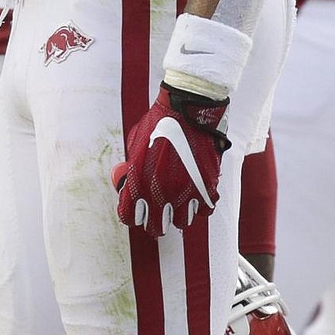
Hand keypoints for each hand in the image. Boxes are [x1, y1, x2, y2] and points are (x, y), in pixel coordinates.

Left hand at [112, 85, 229, 237]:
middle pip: (157, 227)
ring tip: (179, 200)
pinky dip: (201, 205)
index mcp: (139, 181)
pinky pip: (205, 210)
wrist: (188, 106)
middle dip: (155, 221)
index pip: (128, 216)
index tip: (136, 210)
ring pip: (182, 222)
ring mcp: (186, 191)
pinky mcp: (207, 187)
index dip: (131, 214)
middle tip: (159, 213)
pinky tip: (197, 193)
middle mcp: (162, 192)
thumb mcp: (136, 143)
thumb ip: (132, 167)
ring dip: (179, 213)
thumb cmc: (159, 120)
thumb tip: (127, 183)